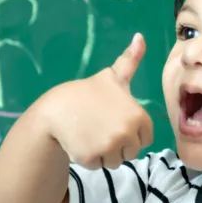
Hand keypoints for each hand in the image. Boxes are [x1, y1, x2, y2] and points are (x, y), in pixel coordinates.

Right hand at [47, 33, 152, 169]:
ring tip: (91, 133)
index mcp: (138, 115)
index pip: (145, 138)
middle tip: (101, 126)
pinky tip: (82, 141)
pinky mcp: (92, 158)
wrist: (56, 109)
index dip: (131, 131)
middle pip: (132, 151)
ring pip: (116, 161)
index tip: (115, 119)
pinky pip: (100, 166)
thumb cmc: (88, 93)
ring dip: (105, 152)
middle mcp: (127, 132)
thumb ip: (130, 61)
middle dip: (118, 144)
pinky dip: (91, 159)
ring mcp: (109, 146)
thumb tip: (141, 36)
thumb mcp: (112, 77)